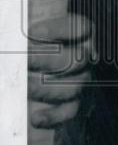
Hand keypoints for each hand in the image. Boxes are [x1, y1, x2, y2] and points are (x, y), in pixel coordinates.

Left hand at [28, 14, 92, 128]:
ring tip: (25, 88)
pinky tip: (36, 117)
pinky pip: (70, 112)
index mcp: (76, 35)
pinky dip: (54, 116)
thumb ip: (20, 40)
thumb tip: (8, 43)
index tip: (33, 32)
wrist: (31, 74)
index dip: (59, 29)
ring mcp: (81, 81)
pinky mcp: (74, 104)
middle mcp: (83, 58)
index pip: (79, 27)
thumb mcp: (25, 41)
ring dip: (47, 89)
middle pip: (77, 59)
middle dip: (48, 61)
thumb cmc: (25, 52)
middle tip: (25, 62)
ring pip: (74, 87)